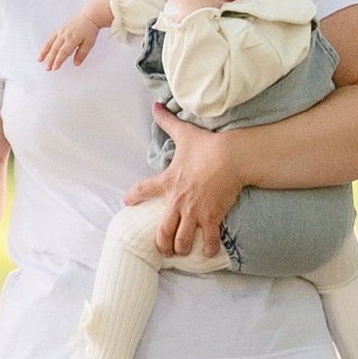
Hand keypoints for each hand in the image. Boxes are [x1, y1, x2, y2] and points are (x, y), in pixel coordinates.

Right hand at [39, 2, 105, 70]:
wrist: (88, 15)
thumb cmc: (90, 29)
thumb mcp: (89, 43)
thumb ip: (82, 54)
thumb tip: (76, 64)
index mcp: (73, 39)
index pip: (63, 52)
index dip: (58, 60)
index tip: (55, 68)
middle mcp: (65, 35)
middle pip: (55, 49)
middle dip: (51, 59)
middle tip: (48, 68)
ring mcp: (61, 31)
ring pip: (50, 43)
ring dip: (45, 52)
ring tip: (40, 60)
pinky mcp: (59, 29)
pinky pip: (50, 38)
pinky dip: (45, 45)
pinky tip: (42, 51)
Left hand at [131, 113, 246, 255]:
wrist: (230, 157)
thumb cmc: (207, 146)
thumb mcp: (184, 133)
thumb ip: (167, 121)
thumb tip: (155, 105)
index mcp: (168, 181)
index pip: (144, 189)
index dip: (134, 196)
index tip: (127, 202)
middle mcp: (177, 201)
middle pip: (162, 230)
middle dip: (161, 243)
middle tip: (163, 249)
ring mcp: (194, 212)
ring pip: (181, 241)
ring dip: (180, 249)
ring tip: (181, 253)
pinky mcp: (212, 217)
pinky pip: (209, 240)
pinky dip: (209, 249)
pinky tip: (210, 253)